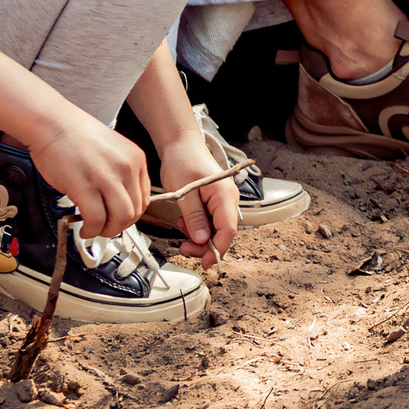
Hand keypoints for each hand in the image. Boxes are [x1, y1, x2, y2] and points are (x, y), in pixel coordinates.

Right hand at [26, 114, 151, 238]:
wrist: (53, 123)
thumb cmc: (76, 137)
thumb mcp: (113, 151)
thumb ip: (120, 174)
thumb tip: (119, 203)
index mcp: (136, 159)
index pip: (144, 199)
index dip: (131, 215)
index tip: (118, 219)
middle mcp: (126, 168)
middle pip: (134, 212)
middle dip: (119, 226)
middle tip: (105, 228)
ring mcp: (106, 177)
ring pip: (120, 218)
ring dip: (107, 231)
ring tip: (94, 229)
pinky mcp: (85, 186)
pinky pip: (96, 218)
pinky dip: (91, 229)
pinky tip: (84, 228)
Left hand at [156, 133, 239, 270]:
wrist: (180, 146)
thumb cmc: (183, 162)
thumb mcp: (184, 192)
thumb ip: (194, 217)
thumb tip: (202, 240)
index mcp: (224, 196)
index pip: (228, 230)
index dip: (218, 249)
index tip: (205, 262)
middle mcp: (227, 200)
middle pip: (222, 233)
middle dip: (204, 246)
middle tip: (184, 249)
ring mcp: (221, 202)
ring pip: (215, 230)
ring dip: (198, 236)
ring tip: (180, 229)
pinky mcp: (213, 203)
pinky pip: (209, 222)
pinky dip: (196, 227)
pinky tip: (183, 222)